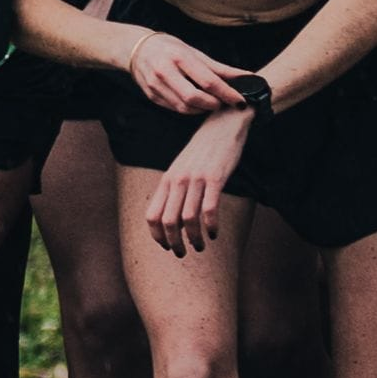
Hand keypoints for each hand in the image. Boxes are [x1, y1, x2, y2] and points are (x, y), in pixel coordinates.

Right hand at [122, 29, 241, 114]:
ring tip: (211, 103)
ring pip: (184, 108)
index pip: (208, 80)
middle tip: (223, 103)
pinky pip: (175, 108)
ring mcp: (156, 86)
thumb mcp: (194, 52)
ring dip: (202, 109)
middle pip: (194, 98)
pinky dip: (189, 109)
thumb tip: (244, 76)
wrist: (137, 49)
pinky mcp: (151, 96)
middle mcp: (165, 72)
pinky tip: (196, 104)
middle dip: (212, 104)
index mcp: (180, 58)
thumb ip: (218, 67)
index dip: (226, 93)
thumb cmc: (169, 48)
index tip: (240, 100)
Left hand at [145, 108, 248, 256]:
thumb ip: (174, 190)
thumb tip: (172, 220)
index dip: (157, 236)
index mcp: (167, 180)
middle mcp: (178, 180)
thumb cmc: (203, 151)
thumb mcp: (181, 168)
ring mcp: (196, 178)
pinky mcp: (216, 177)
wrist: (224, 124)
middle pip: (169, 222)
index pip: (152, 216)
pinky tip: (214, 233)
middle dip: (175, 243)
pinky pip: (209, 209)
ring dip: (194, 238)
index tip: (166, 246)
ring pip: (189, 219)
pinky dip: (210, 226)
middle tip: (183, 253)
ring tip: (201, 246)